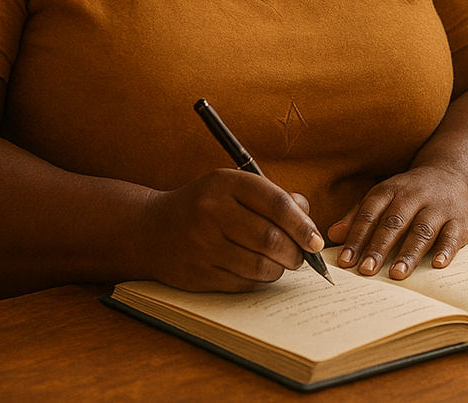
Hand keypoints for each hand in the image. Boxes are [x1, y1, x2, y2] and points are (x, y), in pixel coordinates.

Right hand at [141, 169, 324, 291]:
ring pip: (260, 266)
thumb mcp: (232, 187)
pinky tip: (258, 271)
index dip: (302, 224)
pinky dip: (259, 281)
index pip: (276, 203)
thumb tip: (307, 218)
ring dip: (279, 269)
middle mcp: (211, 212)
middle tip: (301, 256)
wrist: (151, 229)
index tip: (316, 240)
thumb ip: (272, 197)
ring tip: (281, 264)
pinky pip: (243, 283)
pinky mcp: (197, 274)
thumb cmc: (203, 206)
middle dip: (295, 253)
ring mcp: (202, 245)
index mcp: (225, 183)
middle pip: (271, 239)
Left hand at [327, 166, 467, 279]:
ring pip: (422, 230)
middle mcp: (413, 196)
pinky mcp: (460, 219)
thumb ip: (358, 215)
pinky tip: (438, 265)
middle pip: (394, 223)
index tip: (345, 261)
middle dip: (379, 247)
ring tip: (397, 274)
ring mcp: (438, 207)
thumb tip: (333, 235)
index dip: (356, 237)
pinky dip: (446, 250)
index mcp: (390, 190)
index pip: (370, 214)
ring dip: (409, 253)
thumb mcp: (383, 197)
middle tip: (366, 271)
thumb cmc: (410, 194)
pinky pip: (452, 234)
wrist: (454, 176)